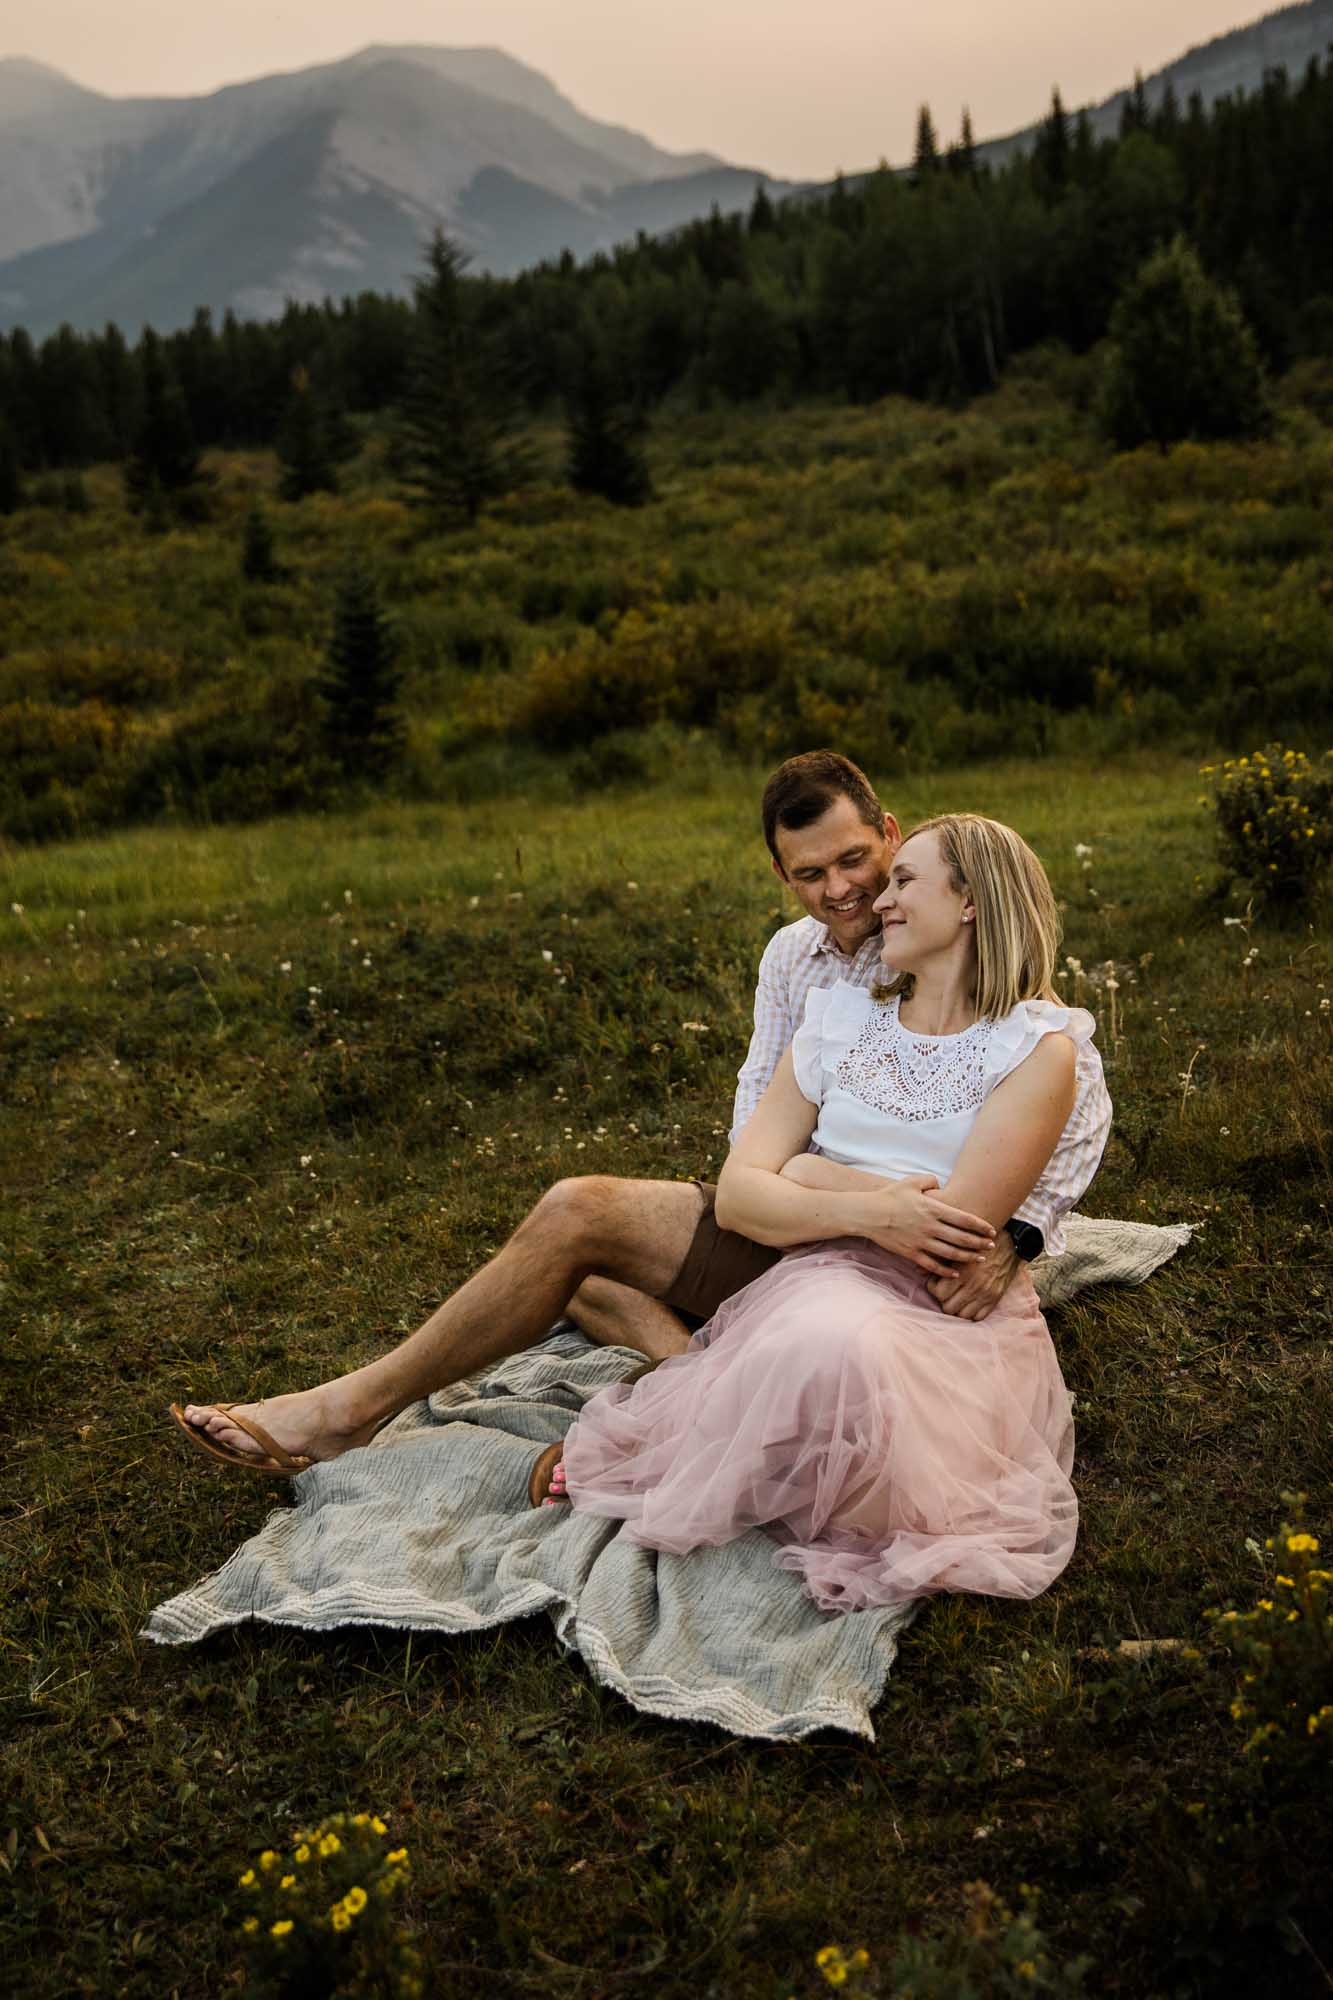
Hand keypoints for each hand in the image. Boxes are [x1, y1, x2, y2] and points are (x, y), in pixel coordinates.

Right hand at [857, 1175, 995, 1276]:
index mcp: (933, 1209)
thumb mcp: (911, 1182)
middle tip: (992, 1246)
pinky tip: (956, 1272)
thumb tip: (940, 1185)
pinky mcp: (912, 1253)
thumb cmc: (889, 1196)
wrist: (868, 1214)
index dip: (981, 1226)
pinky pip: (933, 1265)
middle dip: (980, 1243)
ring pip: (951, 1253)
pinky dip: (947, 1270)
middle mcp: (930, 1226)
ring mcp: (921, 1242)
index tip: (991, 1230)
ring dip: (969, 1257)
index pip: (964, 1219)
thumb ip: (929, 1180)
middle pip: (962, 1238)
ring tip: (980, 1258)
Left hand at [928, 1232, 1020, 1318]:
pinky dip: (971, 1313)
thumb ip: (940, 1260)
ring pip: (962, 1315)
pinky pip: (978, 1317)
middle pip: (948, 1308)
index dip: (934, 1288)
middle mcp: (974, 1287)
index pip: (939, 1293)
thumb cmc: (981, 1243)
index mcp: (963, 1272)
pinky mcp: (996, 1298)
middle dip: (943, 1300)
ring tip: (956, 1297)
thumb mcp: (959, 1247)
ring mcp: (986, 1294)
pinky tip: (968, 1302)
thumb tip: (918, 1270)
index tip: (936, 1281)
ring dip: (957, 1308)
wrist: (1011, 1243)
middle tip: (944, 1291)